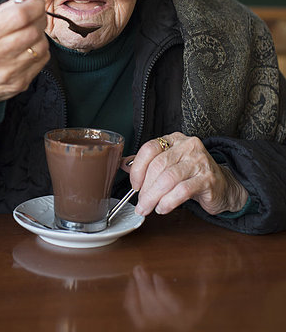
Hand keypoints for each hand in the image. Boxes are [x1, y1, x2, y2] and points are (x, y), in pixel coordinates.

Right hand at [0, 0, 49, 105]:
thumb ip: (6, 8)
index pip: (19, 16)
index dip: (34, 5)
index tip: (36, 1)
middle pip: (33, 30)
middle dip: (40, 17)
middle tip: (36, 14)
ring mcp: (9, 72)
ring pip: (41, 45)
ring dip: (41, 34)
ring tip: (31, 31)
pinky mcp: (20, 83)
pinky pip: (43, 59)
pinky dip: (41, 48)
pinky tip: (31, 46)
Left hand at [122, 132, 247, 216]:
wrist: (223, 186)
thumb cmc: (192, 175)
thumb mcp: (170, 165)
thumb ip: (148, 164)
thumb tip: (124, 164)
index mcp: (175, 139)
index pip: (150, 148)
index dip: (138, 168)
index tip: (134, 185)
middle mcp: (188, 146)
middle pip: (158, 165)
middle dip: (145, 188)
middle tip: (141, 203)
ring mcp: (199, 161)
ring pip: (168, 179)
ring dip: (154, 197)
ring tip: (149, 208)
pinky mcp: (208, 178)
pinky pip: (182, 190)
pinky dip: (168, 202)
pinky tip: (163, 208)